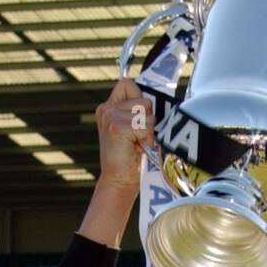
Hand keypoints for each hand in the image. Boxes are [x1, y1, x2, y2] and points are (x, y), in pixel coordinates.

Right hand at [94, 77, 155, 193]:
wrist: (119, 182)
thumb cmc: (130, 159)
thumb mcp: (133, 130)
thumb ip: (138, 112)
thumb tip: (159, 97)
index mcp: (109, 107)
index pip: (128, 84)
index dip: (140, 99)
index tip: (140, 120)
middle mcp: (107, 109)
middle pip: (143, 99)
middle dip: (148, 120)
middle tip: (138, 139)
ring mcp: (110, 116)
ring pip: (146, 111)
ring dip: (148, 131)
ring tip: (137, 144)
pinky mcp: (116, 126)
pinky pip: (145, 124)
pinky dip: (146, 138)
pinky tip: (137, 148)